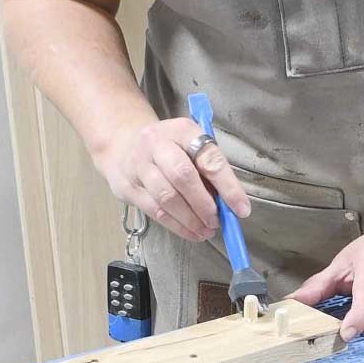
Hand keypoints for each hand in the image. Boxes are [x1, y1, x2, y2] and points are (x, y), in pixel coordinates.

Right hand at [93, 118, 251, 241]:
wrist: (122, 143)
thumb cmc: (170, 147)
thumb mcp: (191, 145)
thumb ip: (210, 169)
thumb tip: (230, 204)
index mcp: (182, 130)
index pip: (209, 158)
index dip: (228, 186)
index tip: (241, 209)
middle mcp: (157, 144)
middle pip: (183, 176)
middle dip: (204, 204)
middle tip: (217, 221)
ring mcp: (139, 165)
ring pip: (166, 197)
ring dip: (191, 219)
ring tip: (207, 230)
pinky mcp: (128, 186)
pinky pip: (155, 211)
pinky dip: (177, 226)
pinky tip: (191, 232)